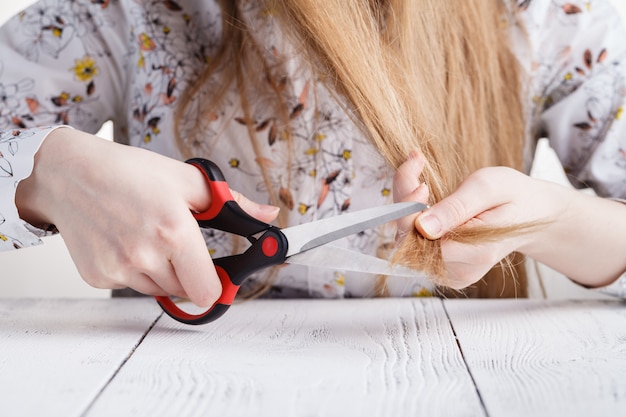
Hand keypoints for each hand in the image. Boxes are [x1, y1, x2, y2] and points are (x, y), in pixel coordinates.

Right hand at [16, 128, 278, 306]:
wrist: (70, 174)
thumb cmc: (128, 172)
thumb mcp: (187, 179)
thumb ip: (233, 202)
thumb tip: (268, 215)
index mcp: (174, 233)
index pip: (207, 292)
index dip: (215, 285)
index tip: (216, 275)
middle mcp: (145, 257)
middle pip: (184, 290)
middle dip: (187, 270)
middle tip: (174, 241)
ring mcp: (118, 270)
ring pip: (158, 289)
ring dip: (161, 272)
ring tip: (146, 235)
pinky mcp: (98, 277)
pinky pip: (130, 286)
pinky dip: (134, 271)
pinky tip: (124, 241)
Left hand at [393, 151, 625, 288]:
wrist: (529, 212)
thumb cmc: (513, 196)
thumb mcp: (488, 189)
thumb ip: (456, 208)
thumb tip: (423, 227)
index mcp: (474, 255)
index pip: (423, 240)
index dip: (412, 210)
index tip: (420, 181)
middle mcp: (456, 270)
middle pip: (408, 240)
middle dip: (405, 199)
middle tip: (415, 163)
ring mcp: (446, 270)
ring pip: (406, 238)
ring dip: (405, 202)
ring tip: (417, 169)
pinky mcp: (439, 263)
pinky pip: (413, 238)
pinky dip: (411, 210)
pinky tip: (421, 190)